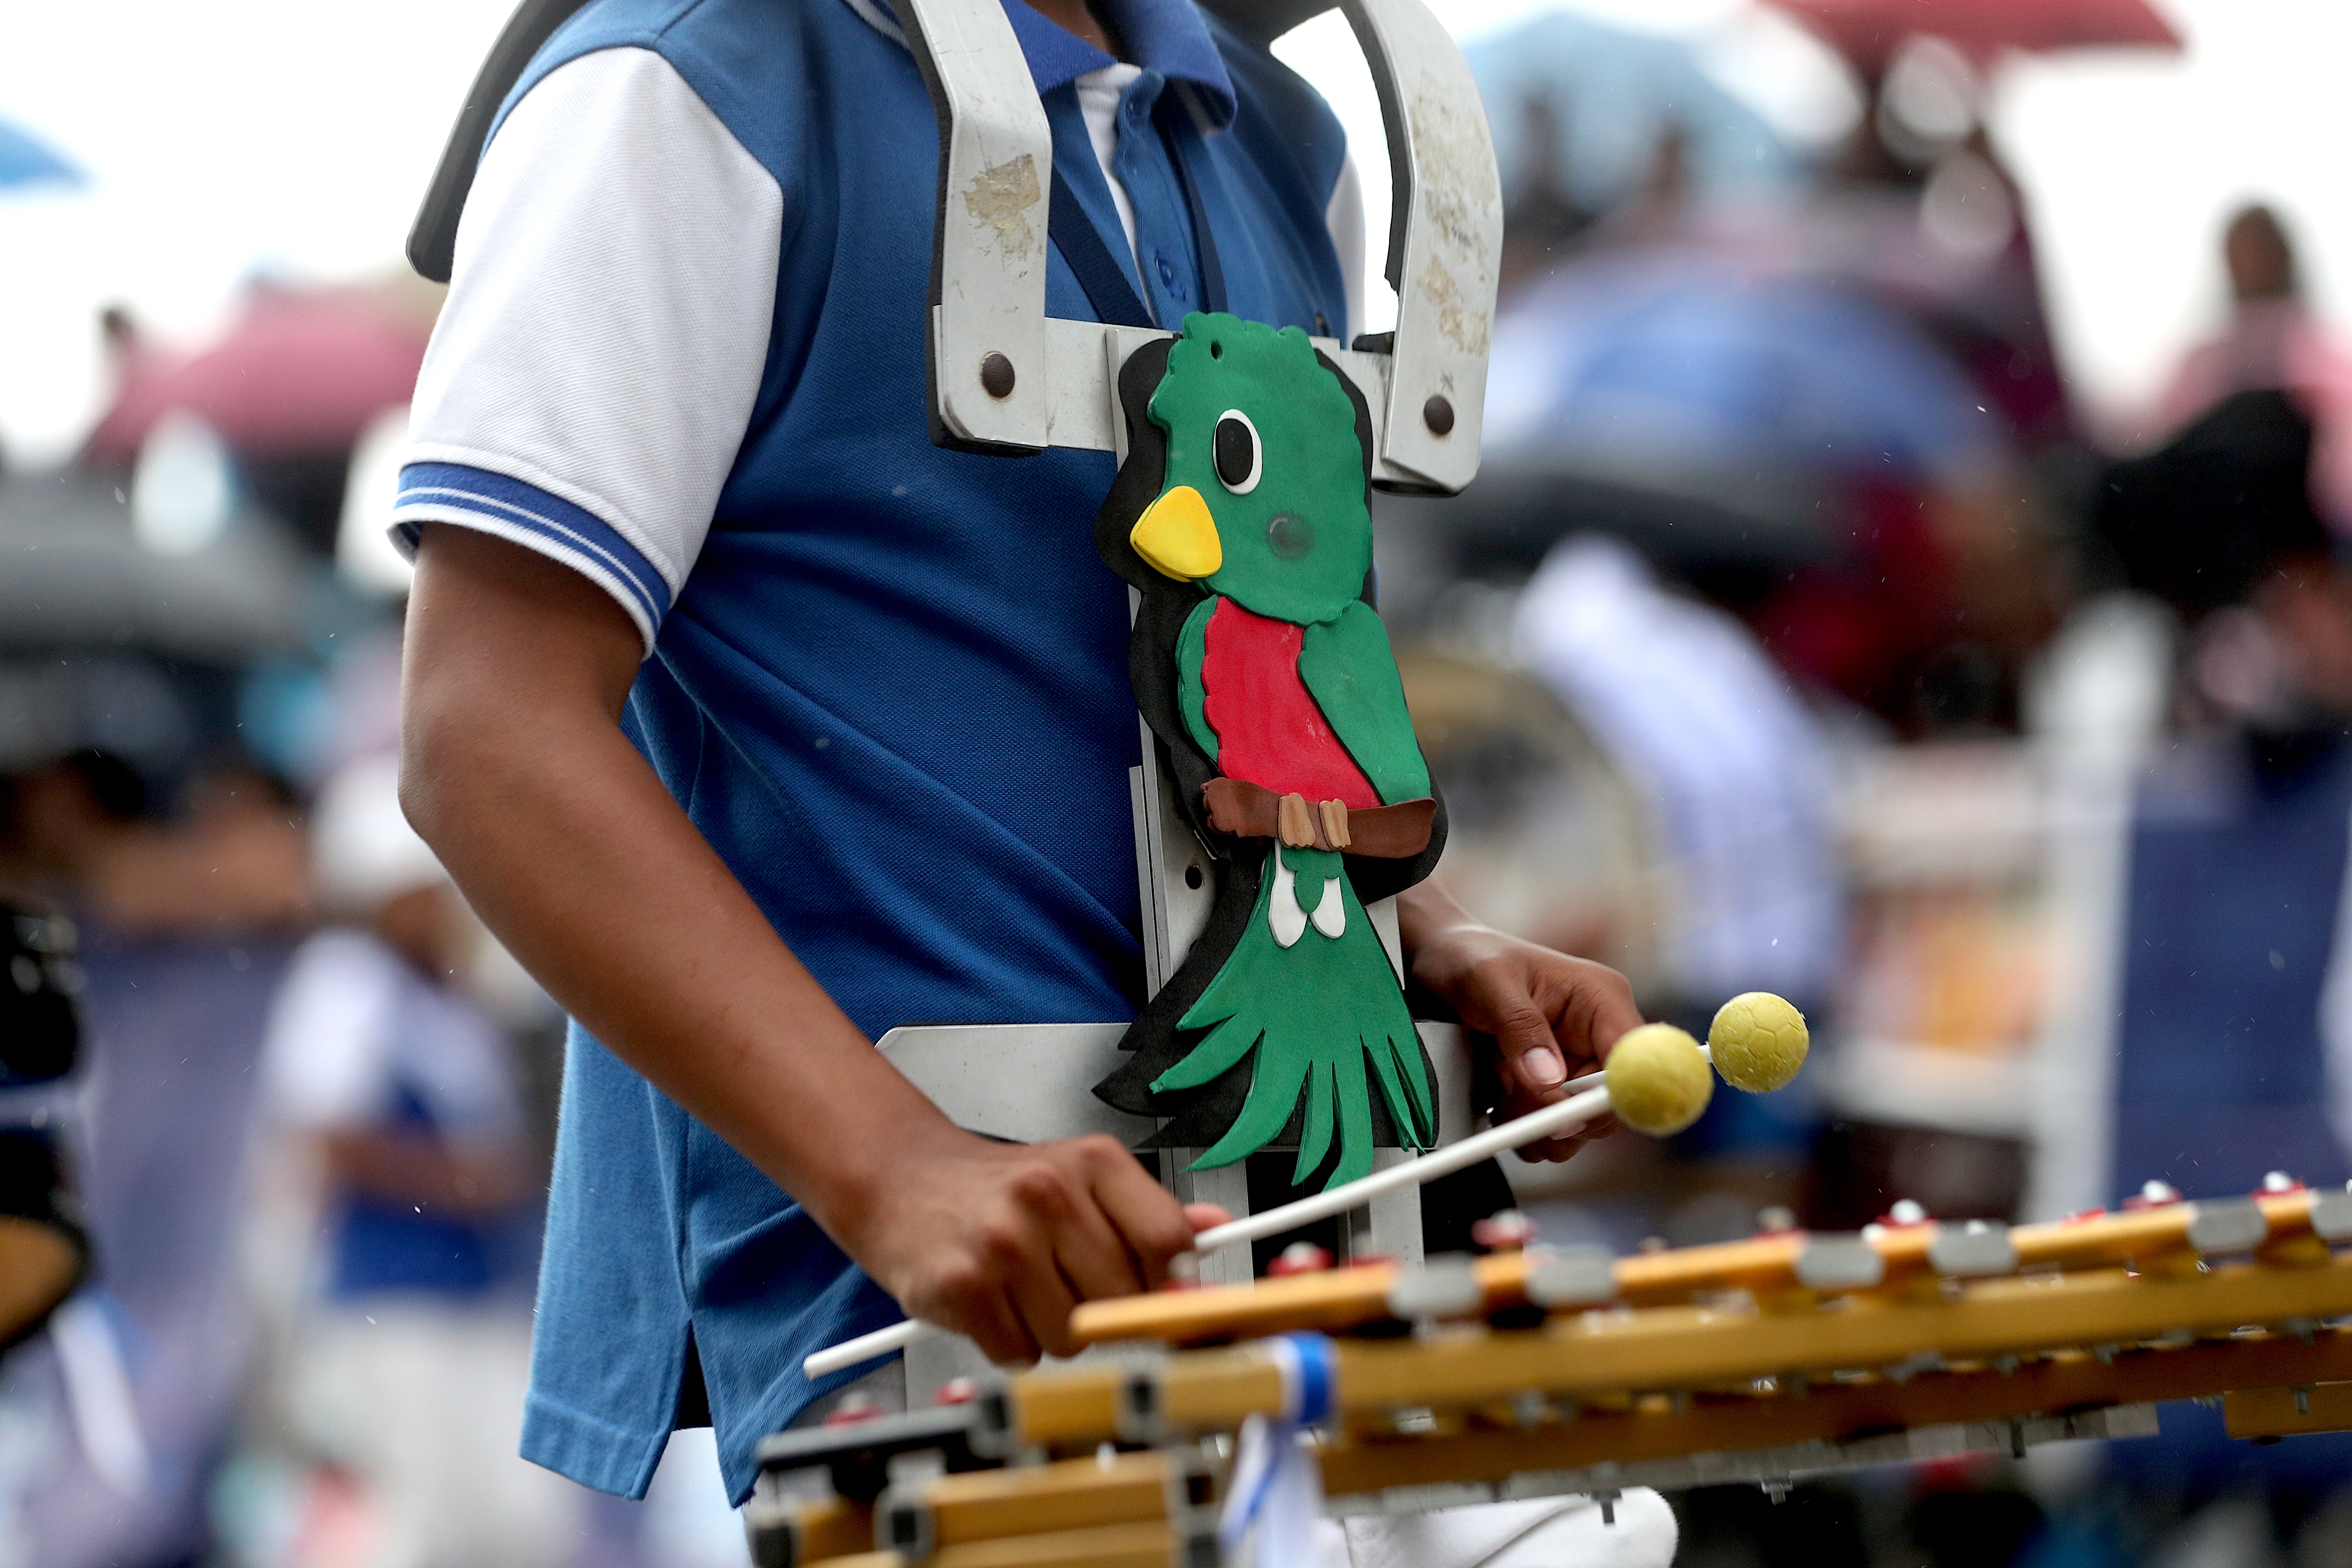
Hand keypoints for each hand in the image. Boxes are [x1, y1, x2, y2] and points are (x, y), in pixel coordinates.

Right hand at [840, 1129, 1226, 1363]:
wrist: (902, 1182)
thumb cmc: (997, 1189)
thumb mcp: (1080, 1179)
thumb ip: (1148, 1211)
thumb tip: (1215, 1230)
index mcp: (1093, 1162)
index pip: (1169, 1241)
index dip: (1170, 1283)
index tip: (1157, 1295)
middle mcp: (1049, 1194)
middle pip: (1124, 1299)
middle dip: (1103, 1312)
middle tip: (1067, 1286)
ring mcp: (1003, 1240)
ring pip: (1073, 1337)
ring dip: (1053, 1333)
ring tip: (1023, 1291)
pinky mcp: (962, 1285)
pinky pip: (1020, 1353)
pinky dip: (1009, 1344)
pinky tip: (991, 1306)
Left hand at [1399, 887, 1644, 1163]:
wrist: (1439, 962)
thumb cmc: (1467, 957)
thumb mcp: (1488, 983)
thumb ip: (1519, 1028)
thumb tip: (1549, 1081)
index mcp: (1601, 998)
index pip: (1634, 1059)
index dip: (1611, 1096)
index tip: (1567, 1114)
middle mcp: (1597, 1035)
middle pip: (1607, 1105)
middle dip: (1558, 1114)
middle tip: (1513, 1100)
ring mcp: (1576, 1064)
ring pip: (1576, 1124)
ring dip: (1532, 1120)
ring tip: (1498, 1082)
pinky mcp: (1553, 1086)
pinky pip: (1549, 1127)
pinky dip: (1519, 1123)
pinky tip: (1495, 1092)